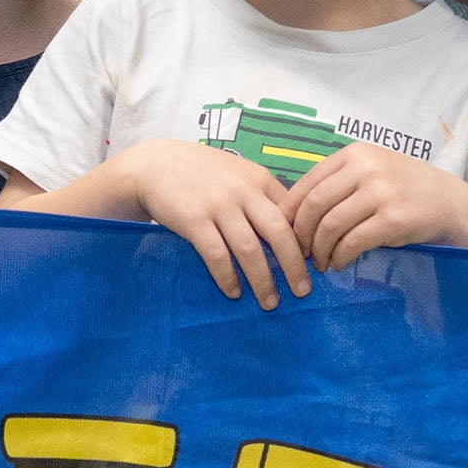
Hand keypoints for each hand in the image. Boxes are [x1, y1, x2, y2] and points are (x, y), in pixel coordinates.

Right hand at [115, 138, 312, 304]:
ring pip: (249, 250)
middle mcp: (243, 191)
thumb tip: (290, 230)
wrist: (154, 164)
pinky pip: (217, 255)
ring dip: (262, 280)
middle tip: (302, 292)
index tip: (313, 266)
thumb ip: (262, 196)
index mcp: (259, 179)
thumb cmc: (200, 173)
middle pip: (279, 234)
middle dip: (293, 266)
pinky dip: (228, 277)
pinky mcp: (193, 220)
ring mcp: (218, 205)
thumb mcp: (237, 174)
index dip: (305, 242)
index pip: (293, 214)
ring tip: (269, 302)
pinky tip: (234, 292)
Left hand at [289, 142, 467, 270]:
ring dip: (320, 250)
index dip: (290, 213)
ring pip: (331, 226)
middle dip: (301, 235)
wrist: (450, 203)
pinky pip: (353, 242)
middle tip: (300, 254)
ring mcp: (381, 192)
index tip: (285, 233)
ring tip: (321, 262)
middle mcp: (366, 168)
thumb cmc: (404, 190)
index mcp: (355, 154)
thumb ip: (338, 184)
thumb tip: (292, 214)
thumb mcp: (371, 172)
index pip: (307, 183)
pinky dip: (340, 257)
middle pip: (315, 205)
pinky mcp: (394, 219)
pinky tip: (339, 263)